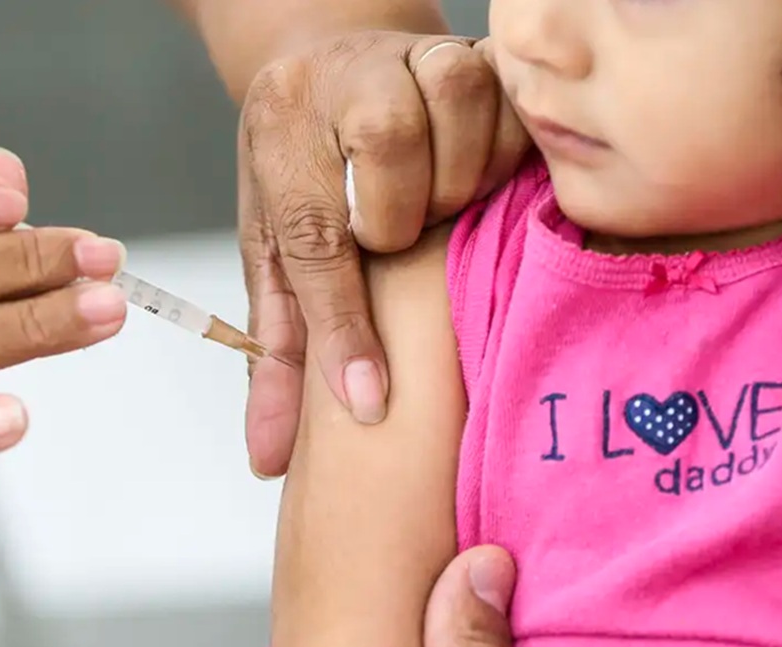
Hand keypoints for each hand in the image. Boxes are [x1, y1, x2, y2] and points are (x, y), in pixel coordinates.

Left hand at [239, 31, 529, 476]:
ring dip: (459, 177)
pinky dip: (508, 150)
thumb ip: (280, 354)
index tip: (369, 403)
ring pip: (456, 106)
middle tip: (404, 238)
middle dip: (403, 218)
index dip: (344, 327)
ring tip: (444, 204)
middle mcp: (341, 78)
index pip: (312, 237)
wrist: (336, 69)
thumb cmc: (306, 176)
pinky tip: (485, 177)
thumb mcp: (277, 257)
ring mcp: (410, 54)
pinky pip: (513, 100)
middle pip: (387, 147)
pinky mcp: (473, 50)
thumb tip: (268, 461)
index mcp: (280, 132)